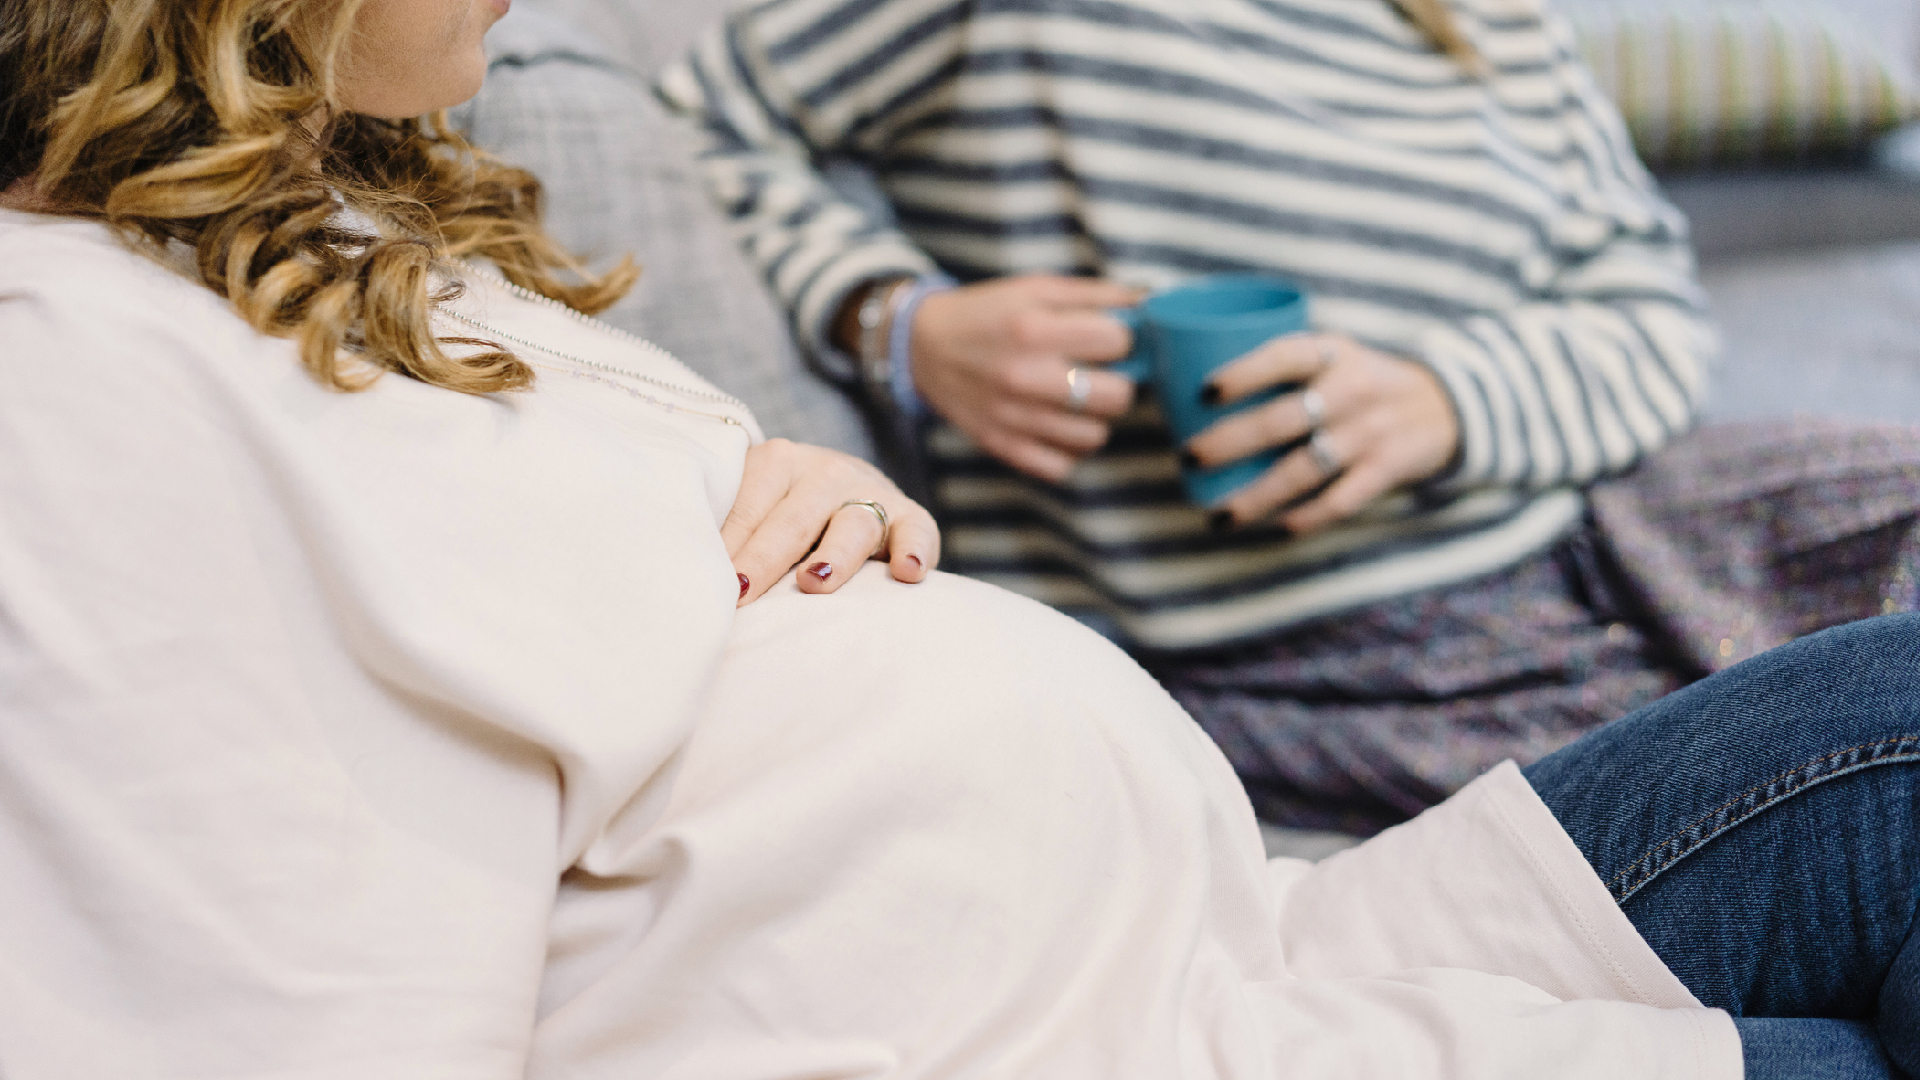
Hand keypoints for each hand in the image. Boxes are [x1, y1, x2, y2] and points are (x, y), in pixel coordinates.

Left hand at [725, 439, 939, 604]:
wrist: (841, 487)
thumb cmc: (781, 512)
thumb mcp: (753, 506)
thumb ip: (730, 530)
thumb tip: (689, 574)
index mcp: (778, 462)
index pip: (747, 507)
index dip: (726, 546)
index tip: (704, 582)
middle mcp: (825, 471)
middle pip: (793, 520)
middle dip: (764, 558)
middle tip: (740, 593)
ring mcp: (870, 491)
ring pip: (853, 524)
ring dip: (835, 555)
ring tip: (814, 582)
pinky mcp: (910, 516)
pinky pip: (918, 530)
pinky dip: (915, 549)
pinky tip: (908, 572)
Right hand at [909, 274, 1144, 480]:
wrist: (923, 347)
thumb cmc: (988, 313)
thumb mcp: (1036, 288)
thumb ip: (1095, 294)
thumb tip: (1150, 303)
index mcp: (1034, 328)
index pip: (1118, 342)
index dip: (1121, 338)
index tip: (1107, 338)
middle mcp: (1024, 376)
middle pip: (1117, 396)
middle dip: (1119, 381)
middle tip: (1100, 373)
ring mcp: (1014, 417)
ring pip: (1095, 436)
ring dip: (1095, 418)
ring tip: (1078, 400)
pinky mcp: (1003, 447)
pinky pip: (1063, 467)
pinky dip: (1068, 450)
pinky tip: (1058, 426)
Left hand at [1185, 333, 1459, 534]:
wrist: (1443, 405)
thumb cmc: (1359, 380)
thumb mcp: (1332, 355)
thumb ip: (1283, 363)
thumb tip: (1188, 377)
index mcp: (1332, 353)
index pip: (1284, 356)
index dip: (1244, 372)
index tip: (1204, 392)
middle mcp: (1352, 390)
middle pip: (1283, 419)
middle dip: (1231, 441)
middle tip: (1189, 456)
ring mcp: (1370, 432)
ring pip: (1304, 469)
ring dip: (1258, 496)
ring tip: (1219, 515)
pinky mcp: (1387, 468)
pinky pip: (1341, 500)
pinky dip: (1308, 516)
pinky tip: (1277, 527)